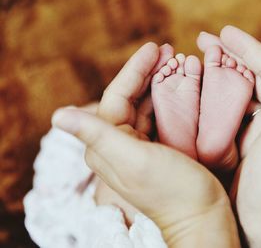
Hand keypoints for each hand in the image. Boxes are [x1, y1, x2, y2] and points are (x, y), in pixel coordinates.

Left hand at [52, 43, 239, 247]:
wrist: (200, 215)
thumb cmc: (170, 189)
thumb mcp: (133, 160)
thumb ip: (97, 135)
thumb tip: (57, 116)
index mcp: (106, 144)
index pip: (116, 96)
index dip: (134, 69)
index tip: (155, 47)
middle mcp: (118, 144)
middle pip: (130, 97)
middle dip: (148, 71)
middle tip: (169, 49)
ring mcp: (139, 147)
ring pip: (145, 105)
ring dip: (159, 82)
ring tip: (176, 62)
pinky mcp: (158, 149)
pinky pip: (159, 116)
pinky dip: (168, 99)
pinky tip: (180, 87)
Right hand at [198, 26, 260, 246]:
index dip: (247, 47)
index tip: (224, 31)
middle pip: (252, 75)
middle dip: (228, 56)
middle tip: (203, 39)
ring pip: (239, 91)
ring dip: (219, 74)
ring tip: (197, 58)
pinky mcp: (244, 141)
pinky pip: (228, 112)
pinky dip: (215, 98)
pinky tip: (198, 90)